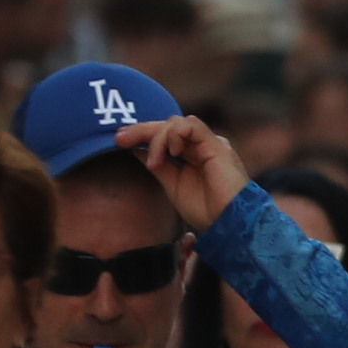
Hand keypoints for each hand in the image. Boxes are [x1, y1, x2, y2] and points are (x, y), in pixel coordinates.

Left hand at [116, 115, 253, 232]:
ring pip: (176, 123)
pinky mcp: (216, 145)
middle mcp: (201, 145)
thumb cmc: (207, 210)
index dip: (141, 134)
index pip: (164, 135)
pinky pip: (191, 126)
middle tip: (120, 138)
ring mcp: (210, 143)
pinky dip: (175, 135)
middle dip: (141, 130)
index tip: (118, 140)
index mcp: (193, 153)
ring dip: (158, 139)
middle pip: (167, 125)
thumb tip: (136, 149)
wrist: (229, 224)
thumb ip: (158, 165)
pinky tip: (171, 152)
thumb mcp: (172, 185)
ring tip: (155, 162)